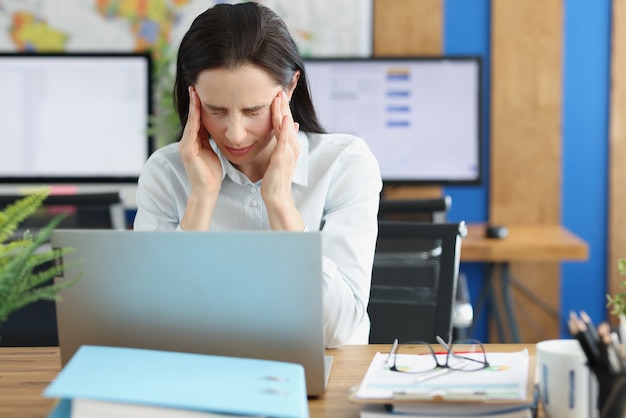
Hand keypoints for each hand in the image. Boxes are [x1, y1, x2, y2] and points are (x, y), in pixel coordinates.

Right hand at [178, 86, 221, 194]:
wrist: (207, 190)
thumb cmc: (212, 173)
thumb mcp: (213, 152)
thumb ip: (211, 140)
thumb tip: (217, 129)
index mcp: (195, 141)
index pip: (198, 119)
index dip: (200, 105)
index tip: (204, 91)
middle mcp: (188, 141)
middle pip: (192, 117)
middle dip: (194, 101)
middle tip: (196, 85)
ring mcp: (186, 145)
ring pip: (191, 121)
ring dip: (193, 106)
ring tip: (195, 91)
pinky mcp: (187, 150)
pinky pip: (192, 130)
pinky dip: (194, 118)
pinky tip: (197, 108)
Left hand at [261, 91, 303, 230]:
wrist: (276, 196)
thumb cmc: (275, 179)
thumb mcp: (280, 156)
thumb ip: (284, 142)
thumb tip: (291, 125)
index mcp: (290, 146)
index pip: (286, 123)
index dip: (283, 108)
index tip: (278, 94)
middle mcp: (292, 147)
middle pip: (288, 121)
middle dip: (284, 105)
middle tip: (280, 89)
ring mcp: (289, 152)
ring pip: (286, 128)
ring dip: (284, 112)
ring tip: (281, 98)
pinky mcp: (283, 158)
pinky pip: (285, 141)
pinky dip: (286, 129)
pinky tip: (285, 118)